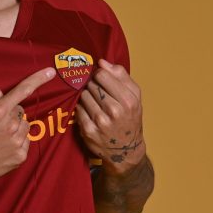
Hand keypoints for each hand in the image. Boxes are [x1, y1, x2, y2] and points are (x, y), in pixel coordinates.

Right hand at [0, 67, 55, 188]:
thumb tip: (3, 94)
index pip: (23, 90)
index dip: (38, 79)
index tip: (51, 72)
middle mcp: (11, 126)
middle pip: (20, 110)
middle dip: (9, 113)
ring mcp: (17, 142)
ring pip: (24, 124)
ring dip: (15, 127)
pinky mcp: (20, 156)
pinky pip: (25, 140)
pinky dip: (16, 141)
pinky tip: (1, 146)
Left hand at [75, 58, 145, 175]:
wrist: (126, 150)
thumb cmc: (130, 119)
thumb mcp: (134, 96)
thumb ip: (121, 76)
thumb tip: (102, 62)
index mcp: (128, 100)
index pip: (102, 75)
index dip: (99, 75)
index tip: (101, 80)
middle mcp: (115, 111)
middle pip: (91, 85)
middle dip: (93, 86)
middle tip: (98, 94)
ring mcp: (100, 122)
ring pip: (83, 96)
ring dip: (87, 97)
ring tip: (95, 104)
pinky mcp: (88, 131)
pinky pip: (78, 109)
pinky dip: (82, 109)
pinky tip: (90, 113)